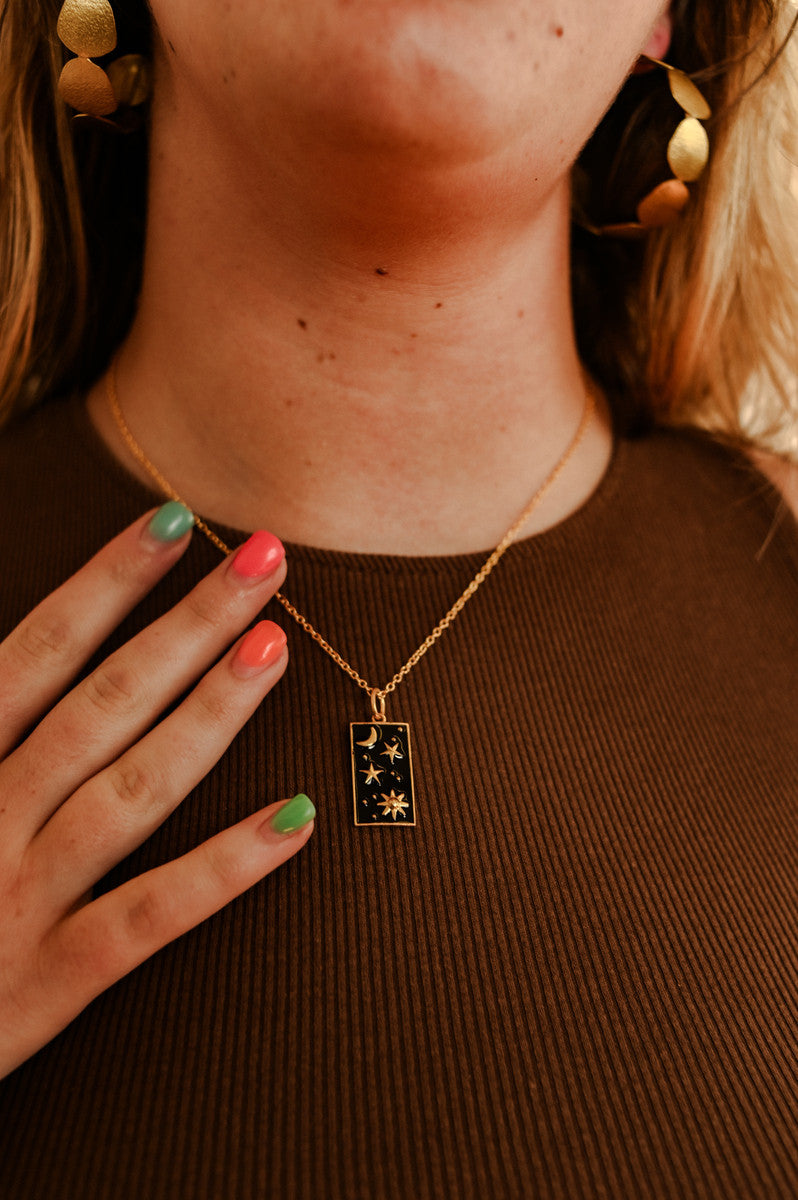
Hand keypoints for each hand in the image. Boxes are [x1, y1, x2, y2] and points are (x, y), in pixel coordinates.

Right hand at [0, 504, 313, 1079]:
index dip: (108, 584)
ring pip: (132, 788)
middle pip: (103, 702)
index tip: (174, 524)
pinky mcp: (47, 985)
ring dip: (210, 713)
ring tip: (277, 645)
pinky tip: (296, 820)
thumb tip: (3, 656)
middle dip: (188, 623)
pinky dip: (224, 869)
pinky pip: (149, 917)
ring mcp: (18, 901)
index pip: (38, 653)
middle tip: (266, 557)